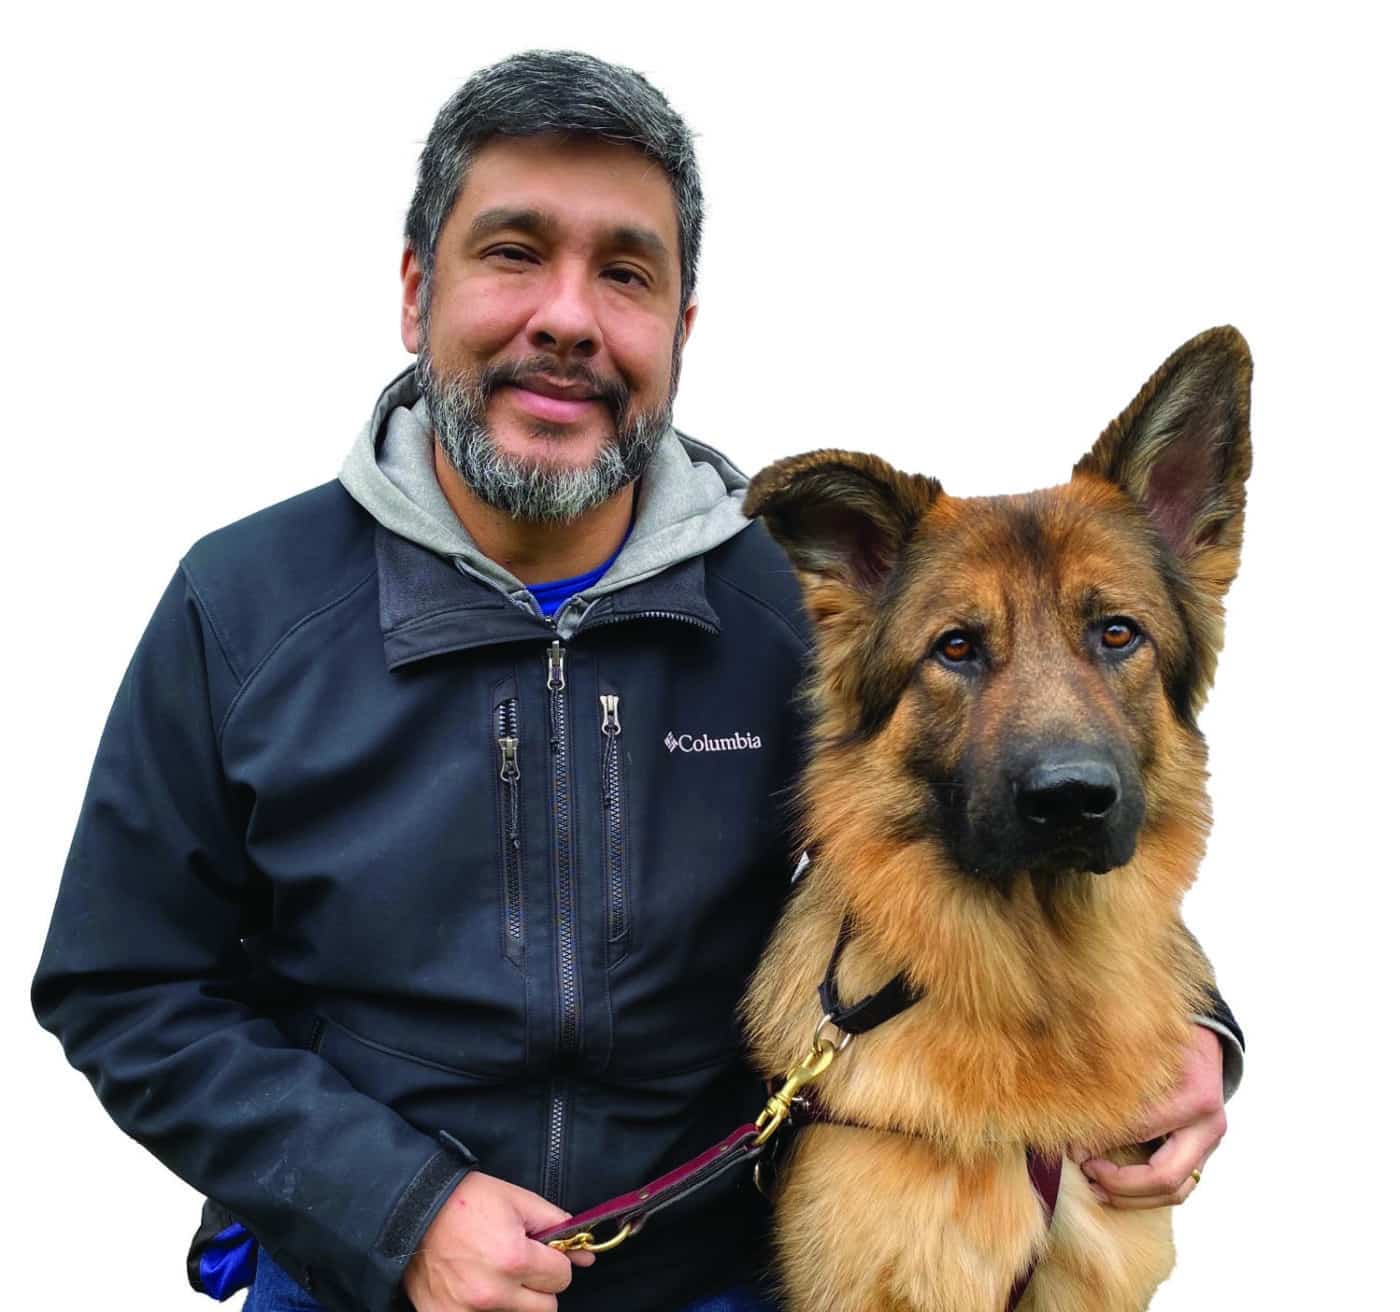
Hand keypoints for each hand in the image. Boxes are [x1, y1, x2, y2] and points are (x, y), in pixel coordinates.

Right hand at [403, 1171, 594, 1310]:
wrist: (413, 1209)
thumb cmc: (468, 1200)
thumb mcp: (518, 1200)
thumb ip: (556, 1226)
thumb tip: (587, 1255)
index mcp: (514, 1259)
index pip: (562, 1279)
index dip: (556, 1261)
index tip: (542, 1251)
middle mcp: (493, 1293)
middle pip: (545, 1308)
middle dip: (540, 1286)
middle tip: (521, 1265)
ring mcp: (467, 1311)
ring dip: (513, 1299)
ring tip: (493, 1271)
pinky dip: (484, 1308)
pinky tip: (473, 1284)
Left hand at [1072, 1024, 1226, 1208]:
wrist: (1203, 1041)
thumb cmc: (1164, 1042)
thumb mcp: (1144, 1051)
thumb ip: (1113, 1079)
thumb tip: (1072, 1119)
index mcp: (1196, 1096)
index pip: (1142, 1130)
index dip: (1103, 1142)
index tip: (1071, 1146)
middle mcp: (1208, 1125)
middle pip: (1165, 1176)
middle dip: (1119, 1182)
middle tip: (1085, 1170)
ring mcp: (1210, 1144)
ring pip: (1175, 1191)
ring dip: (1131, 1196)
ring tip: (1094, 1184)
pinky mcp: (1204, 1154)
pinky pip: (1179, 1188)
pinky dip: (1145, 1194)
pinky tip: (1113, 1185)